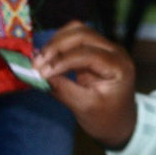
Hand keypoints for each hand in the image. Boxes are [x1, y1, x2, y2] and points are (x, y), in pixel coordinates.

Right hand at [34, 21, 136, 147]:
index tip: (41, 72)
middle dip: (56, 46)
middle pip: (83, 35)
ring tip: (39, 59)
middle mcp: (115, 51)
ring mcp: (106, 47)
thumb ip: (64, 90)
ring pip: (77, 31)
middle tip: (37, 63)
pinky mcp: (95, 49)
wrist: (119, 123)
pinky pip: (75, 38)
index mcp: (119, 66)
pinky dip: (59, 44)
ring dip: (56, 42)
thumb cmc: (105, 118)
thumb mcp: (85, 108)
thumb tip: (41, 75)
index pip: (88, 54)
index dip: (62, 60)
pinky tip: (47, 56)